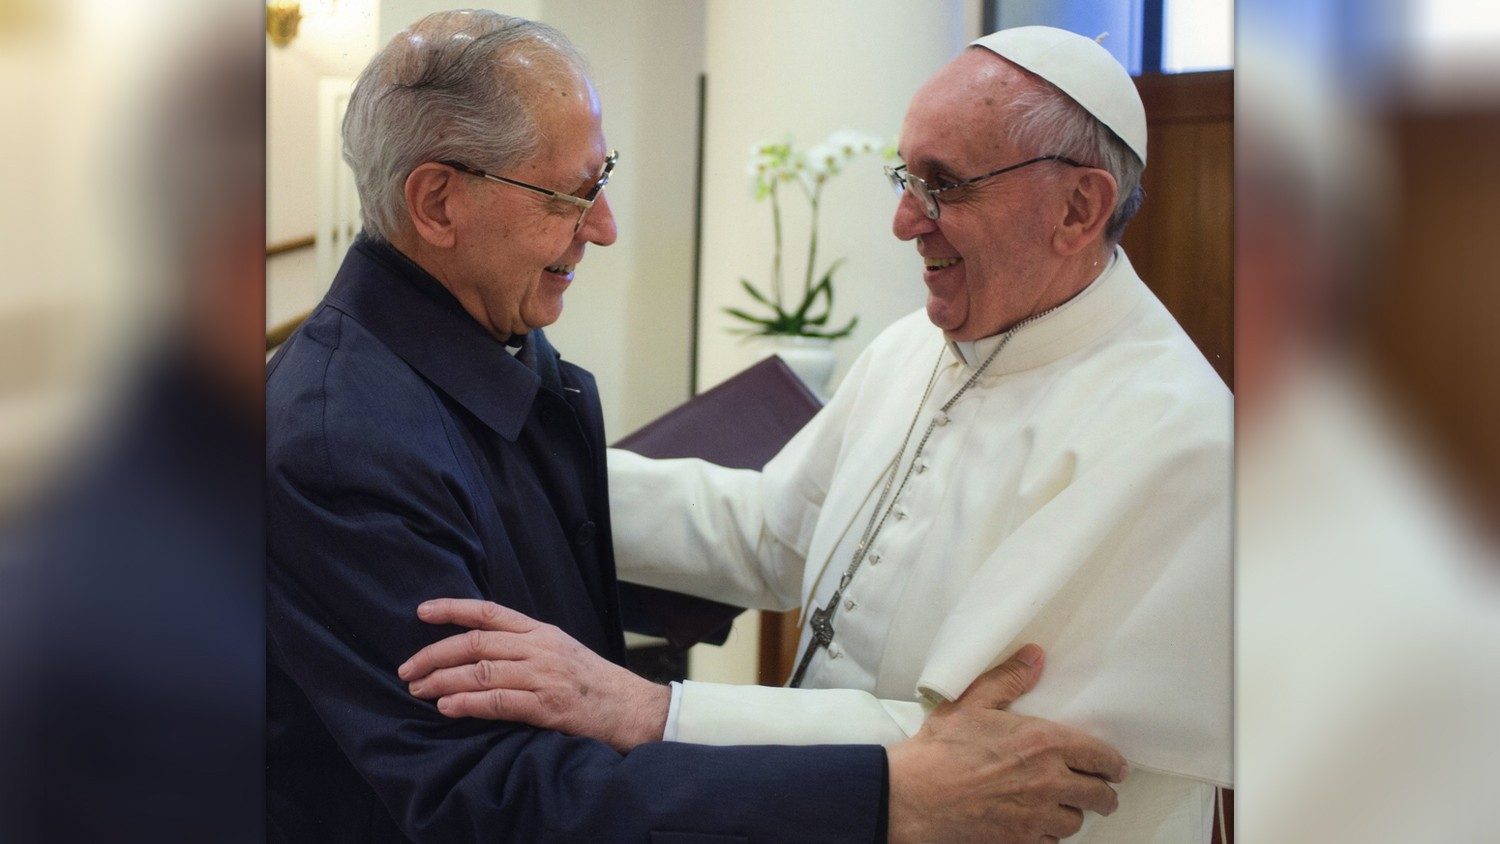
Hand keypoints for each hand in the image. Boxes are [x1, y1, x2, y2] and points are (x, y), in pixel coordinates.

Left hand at [397, 598, 668, 752]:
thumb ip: (526, 648)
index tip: (421, 612)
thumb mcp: (562, 653)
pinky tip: (447, 707)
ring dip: (442, 680)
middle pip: (475, 643)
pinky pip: (498, 701)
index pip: (490, 612)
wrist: (634, 710)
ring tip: (418, 690)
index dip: (452, 609)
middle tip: (406, 670)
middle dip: (434, 654)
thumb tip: (480, 652)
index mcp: (542, 632)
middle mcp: (541, 648)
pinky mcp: (548, 706)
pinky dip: (467, 702)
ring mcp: (544, 676)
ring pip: (481, 671)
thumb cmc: (595, 685)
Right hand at [887, 645, 1128, 842]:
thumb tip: (1036, 657)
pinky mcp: (1020, 840)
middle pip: (1100, 796)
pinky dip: (1049, 833)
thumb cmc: (941, 748)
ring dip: (1073, 812)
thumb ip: (1009, 678)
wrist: (914, 795)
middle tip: (1101, 791)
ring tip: (1065, 805)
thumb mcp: (972, 701)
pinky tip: (1038, 822)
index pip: (1101, 757)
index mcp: (1044, 742)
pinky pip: (1051, 841)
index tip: (1116, 768)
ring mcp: (1037, 815)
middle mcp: (1049, 781)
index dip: (1114, 764)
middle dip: (1104, 793)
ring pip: (1076, 821)